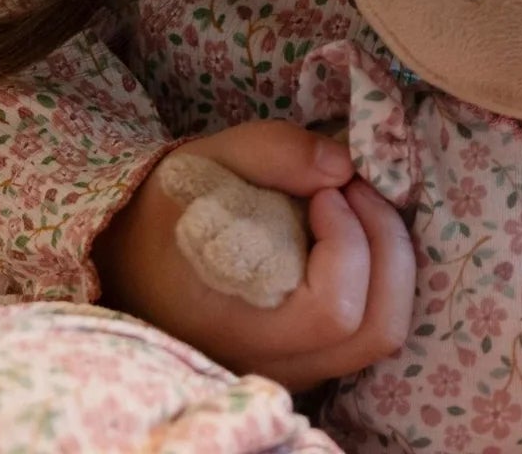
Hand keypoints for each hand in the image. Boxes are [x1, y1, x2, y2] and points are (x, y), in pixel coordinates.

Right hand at [92, 120, 414, 390]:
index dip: (348, 242)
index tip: (327, 191)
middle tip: (356, 190)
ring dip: (389, 257)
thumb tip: (342, 167)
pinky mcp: (309, 357)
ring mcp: (295, 368)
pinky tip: (352, 229)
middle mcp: (272, 363)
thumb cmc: (171, 207)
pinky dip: (381, 275)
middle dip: (385, 244)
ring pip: (382, 334)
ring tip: (357, 205)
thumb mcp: (207, 160)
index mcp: (237, 326)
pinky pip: (370, 328)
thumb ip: (274, 152)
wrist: (132, 253)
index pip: (333, 311)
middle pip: (376, 330)